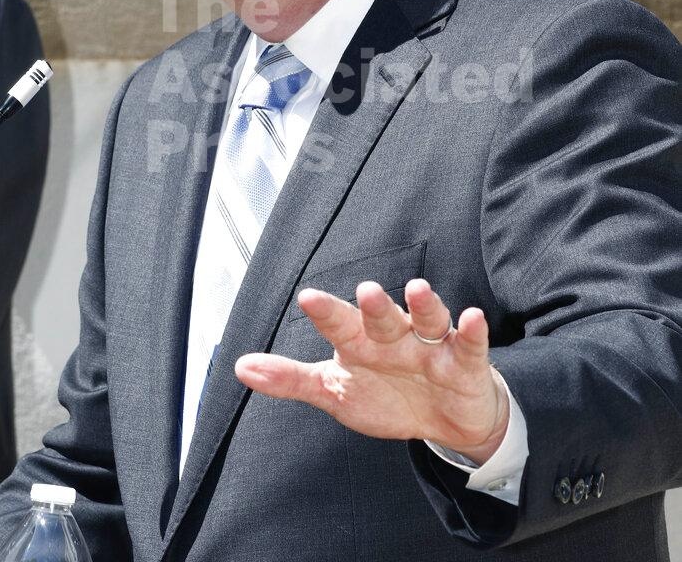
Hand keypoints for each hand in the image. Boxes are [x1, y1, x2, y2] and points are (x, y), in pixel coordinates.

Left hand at [235, 279, 508, 463]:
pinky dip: (472, 331)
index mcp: (362, 343)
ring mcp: (432, 346)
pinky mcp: (465, 362)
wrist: (445, 420)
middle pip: (384, 318)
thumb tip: (240, 366)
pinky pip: (469, 344)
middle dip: (376, 306)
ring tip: (418, 290)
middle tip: (365, 292)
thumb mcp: (335, 391)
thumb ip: (291, 379)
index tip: (308, 298)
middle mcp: (396, 336)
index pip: (341, 324)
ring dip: (424, 305)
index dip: (326, 313)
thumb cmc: (386, 394)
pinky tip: (472, 318)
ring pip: (428, 320)